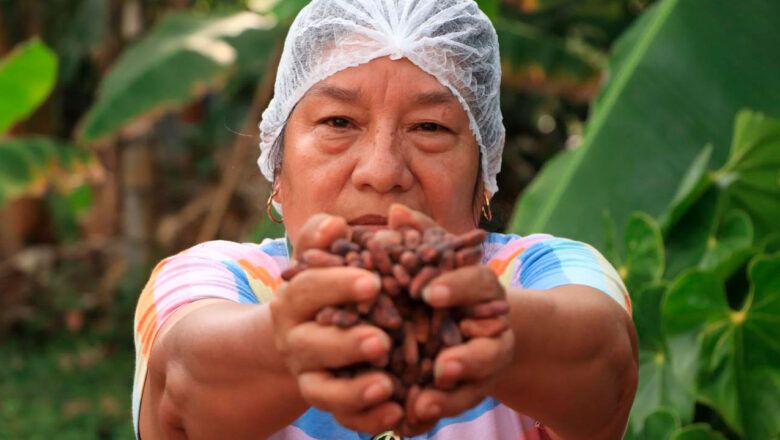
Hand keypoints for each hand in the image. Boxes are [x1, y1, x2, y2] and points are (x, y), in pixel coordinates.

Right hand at [270, 214, 403, 432]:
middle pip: (313, 344)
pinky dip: (369, 420)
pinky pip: (346, 419)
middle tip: (381, 340)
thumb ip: (323, 236)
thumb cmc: (328, 287)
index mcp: (293, 300)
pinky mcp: (331, 403)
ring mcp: (310, 376)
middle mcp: (296, 341)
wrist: (309, 334)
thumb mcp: (321, 257)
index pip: (309, 288)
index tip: (372, 282)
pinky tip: (398, 414)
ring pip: (324, 391)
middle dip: (346, 344)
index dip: (337, 286)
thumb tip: (335, 224)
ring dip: (355, 391)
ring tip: (387, 385)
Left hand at [388, 205, 514, 435]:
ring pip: (474, 385)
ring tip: (422, 407)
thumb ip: (419, 236)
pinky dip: (432, 416)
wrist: (471, 322)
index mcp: (484, 291)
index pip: (478, 284)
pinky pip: (453, 406)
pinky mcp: (467, 389)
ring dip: (450, 398)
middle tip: (442, 367)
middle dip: (467, 359)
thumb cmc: (445, 280)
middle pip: (488, 347)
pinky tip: (408, 424)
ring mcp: (483, 363)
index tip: (428, 293)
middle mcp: (491, 329)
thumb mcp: (434, 255)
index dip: (456, 288)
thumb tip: (395, 212)